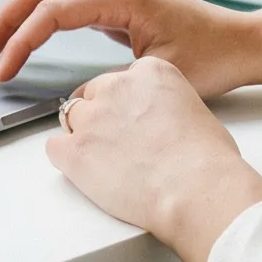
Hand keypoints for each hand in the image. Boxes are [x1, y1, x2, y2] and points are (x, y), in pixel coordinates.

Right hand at [0, 0, 261, 96]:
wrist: (243, 43)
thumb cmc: (213, 57)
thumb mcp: (159, 76)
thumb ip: (113, 81)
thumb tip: (77, 94)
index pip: (54, 11)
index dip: (22, 41)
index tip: (2, 69)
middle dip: (7, 18)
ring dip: (20, 12)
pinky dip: (41, 13)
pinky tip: (29, 34)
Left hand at [51, 57, 261, 261]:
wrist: (196, 189)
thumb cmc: (206, 159)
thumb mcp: (195, 111)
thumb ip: (167, 106)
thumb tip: (161, 123)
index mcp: (149, 71)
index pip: (122, 80)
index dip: (128, 105)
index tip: (135, 122)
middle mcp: (116, 87)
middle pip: (94, 95)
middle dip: (103, 118)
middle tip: (120, 145)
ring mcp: (91, 118)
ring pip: (71, 119)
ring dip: (84, 137)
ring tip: (106, 162)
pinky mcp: (74, 150)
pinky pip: (54, 148)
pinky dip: (66, 160)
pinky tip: (87, 173)